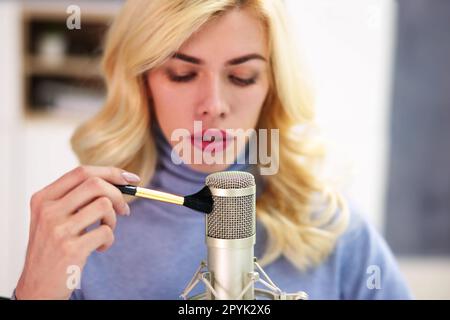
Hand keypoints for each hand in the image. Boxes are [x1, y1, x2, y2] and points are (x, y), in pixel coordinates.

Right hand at [15, 165, 140, 298]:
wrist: (38, 286)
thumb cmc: (53, 248)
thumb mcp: (54, 218)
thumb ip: (77, 198)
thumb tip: (118, 182)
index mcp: (43, 198)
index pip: (81, 172)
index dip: (110, 172)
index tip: (130, 179)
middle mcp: (48, 211)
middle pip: (95, 184)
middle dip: (118, 194)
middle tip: (124, 210)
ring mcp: (58, 230)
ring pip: (104, 205)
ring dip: (113, 219)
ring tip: (105, 231)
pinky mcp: (71, 249)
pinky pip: (106, 232)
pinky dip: (109, 240)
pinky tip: (99, 248)